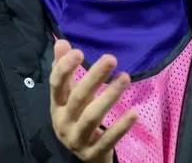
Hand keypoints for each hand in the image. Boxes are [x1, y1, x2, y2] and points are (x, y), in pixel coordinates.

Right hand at [49, 40, 137, 161]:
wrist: (84, 155)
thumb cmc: (77, 116)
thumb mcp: (68, 95)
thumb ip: (64, 69)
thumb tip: (61, 41)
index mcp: (57, 105)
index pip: (56, 84)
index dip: (65, 68)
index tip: (79, 52)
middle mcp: (63, 122)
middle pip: (78, 98)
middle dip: (94, 77)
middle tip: (111, 58)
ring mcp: (78, 139)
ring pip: (92, 117)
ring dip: (109, 96)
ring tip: (125, 77)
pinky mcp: (93, 153)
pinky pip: (108, 139)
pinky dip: (120, 127)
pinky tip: (134, 112)